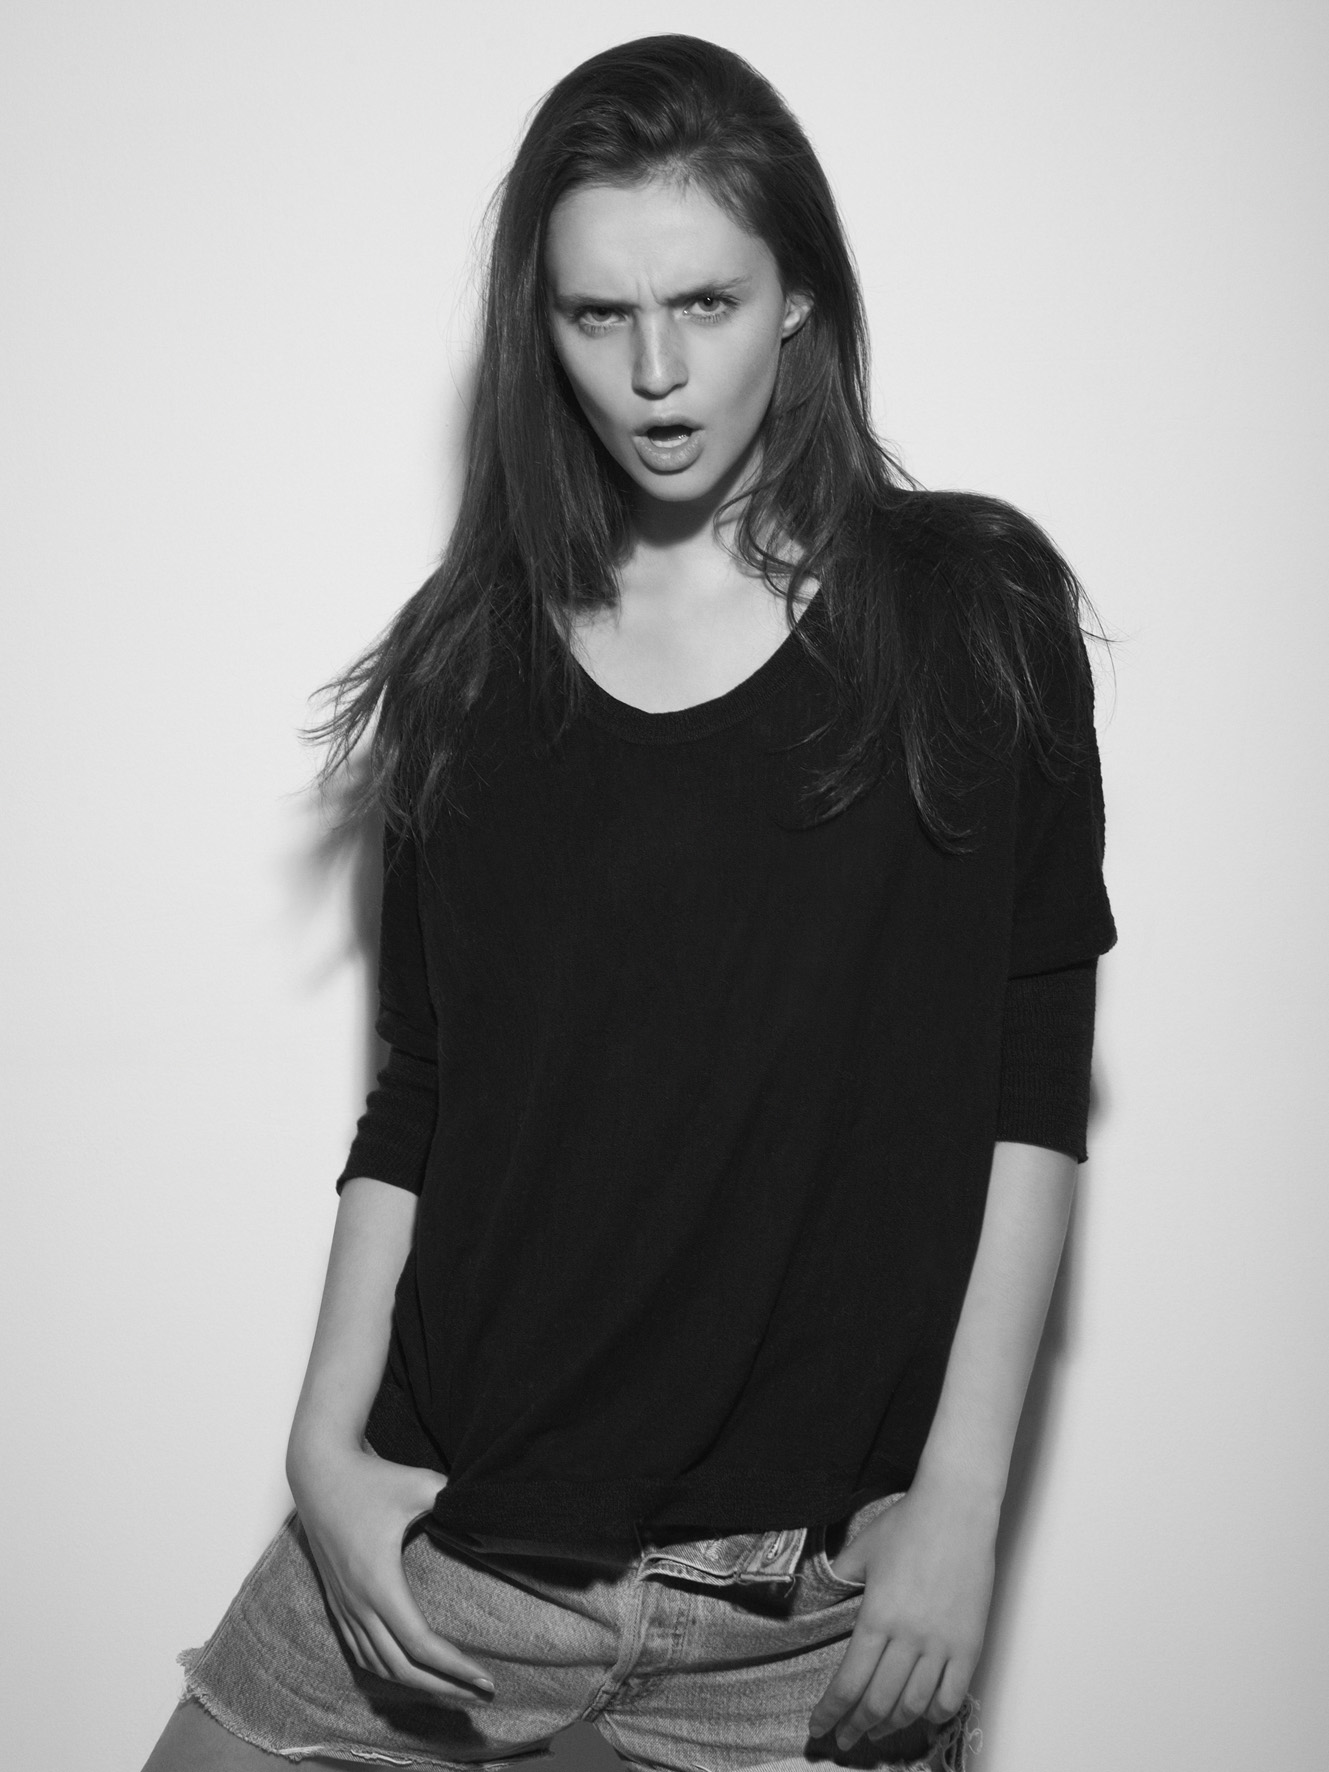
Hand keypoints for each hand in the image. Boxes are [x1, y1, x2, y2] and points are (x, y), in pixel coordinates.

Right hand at [287, 1433, 494, 1702]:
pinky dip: (387, 1671)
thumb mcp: (419, 1483)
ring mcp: (345, 1605)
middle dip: (443, 1688)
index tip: (486, 1678)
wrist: (320, 1471)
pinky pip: (361, 1652)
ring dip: (416, 1685)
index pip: (421, 1645)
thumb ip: (454, 1498)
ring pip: (379, 1666)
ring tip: (452, 1689)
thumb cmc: (371, 1478)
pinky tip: (409, 1672)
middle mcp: (359, 1603)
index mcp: (380, 1584)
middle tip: (480, 1695)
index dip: (455, 1667)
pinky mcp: (338, 1600)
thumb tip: (487, 1508)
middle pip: (402, 1668)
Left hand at [807, 1478, 996, 1750]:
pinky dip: (934, 1714)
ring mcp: (942, 1644)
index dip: (831, 1712)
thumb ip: (840, 1579)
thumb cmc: (908, 1523)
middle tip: (842, 1741)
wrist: (957, 1509)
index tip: (819, 1727)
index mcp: (877, 1617)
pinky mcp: (970, 1645)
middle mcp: (909, 1638)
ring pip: (914, 1705)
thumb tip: (822, 1597)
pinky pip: (952, 1696)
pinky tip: (920, 1716)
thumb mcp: (862, 1549)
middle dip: (855, 1727)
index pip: (848, 1683)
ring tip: (875, 1731)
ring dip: (890, 1726)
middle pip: (878, 1702)